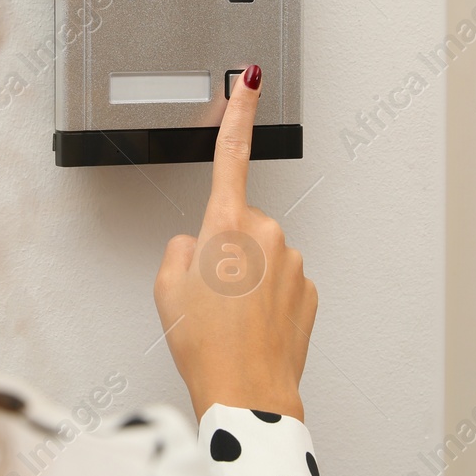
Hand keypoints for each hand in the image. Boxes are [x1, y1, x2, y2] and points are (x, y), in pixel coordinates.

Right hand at [152, 65, 316, 421]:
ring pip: (259, 259)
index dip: (239, 112)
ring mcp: (293, 264)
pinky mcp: (309, 291)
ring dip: (244, 281)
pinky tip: (250, 329)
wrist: (248, 396)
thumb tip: (196, 248)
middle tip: (206, 297)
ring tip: (228, 321)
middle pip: (237, 226)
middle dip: (222, 251)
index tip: (249, 80)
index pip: (231, 154)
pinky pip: (279, 285)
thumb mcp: (166, 289)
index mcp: (226, 226)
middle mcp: (267, 236)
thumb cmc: (205, 346)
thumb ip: (178, 251)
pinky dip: (264, 302)